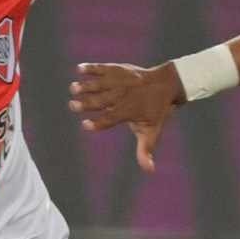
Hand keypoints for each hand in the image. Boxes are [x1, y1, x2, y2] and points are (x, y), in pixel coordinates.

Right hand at [69, 62, 183, 172]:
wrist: (166, 84)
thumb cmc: (155, 111)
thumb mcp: (152, 131)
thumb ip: (145, 150)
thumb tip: (150, 171)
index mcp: (128, 112)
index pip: (111, 119)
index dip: (98, 123)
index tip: (85, 125)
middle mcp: (122, 96)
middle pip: (101, 101)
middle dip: (86, 103)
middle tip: (73, 106)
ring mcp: (120, 82)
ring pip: (100, 83)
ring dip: (86, 85)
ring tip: (73, 88)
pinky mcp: (118, 70)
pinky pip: (103, 68)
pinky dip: (92, 67)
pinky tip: (79, 68)